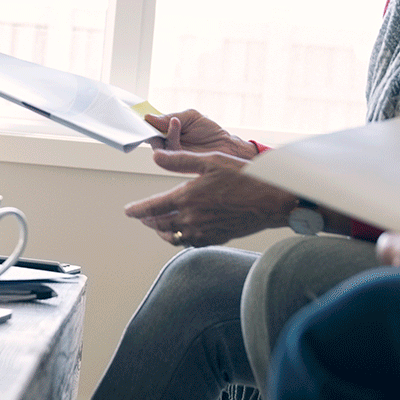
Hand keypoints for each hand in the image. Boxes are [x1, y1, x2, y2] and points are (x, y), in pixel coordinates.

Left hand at [122, 150, 296, 246]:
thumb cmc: (244, 177)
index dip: (137, 210)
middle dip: (148, 221)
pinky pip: (192, 243)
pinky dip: (182, 238)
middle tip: (142, 217)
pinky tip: (184, 232)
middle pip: (160, 225)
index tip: (128, 211)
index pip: (153, 207)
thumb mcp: (210, 161)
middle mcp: (192, 218)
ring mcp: (204, 231)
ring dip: (163, 232)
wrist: (271, 201)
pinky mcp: (217, 239)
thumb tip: (155, 156)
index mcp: (187, 197)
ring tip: (159, 226)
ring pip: (174, 237)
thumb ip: (179, 160)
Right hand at [143, 110, 256, 159]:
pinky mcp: (176, 161)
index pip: (151, 128)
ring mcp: (172, 153)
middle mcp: (168, 143)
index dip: (145, 122)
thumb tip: (149, 118)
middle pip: (150, 137)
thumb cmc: (210, 131)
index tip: (140, 114)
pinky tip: (177, 125)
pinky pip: (166, 151)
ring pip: (157, 145)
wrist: (225, 145)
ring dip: (163, 131)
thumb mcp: (189, 117)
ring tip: (174, 121)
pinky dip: (171, 136)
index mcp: (169, 132)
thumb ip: (169, 117)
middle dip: (150, 128)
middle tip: (153, 120)